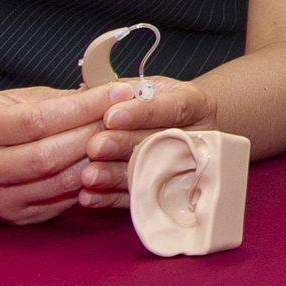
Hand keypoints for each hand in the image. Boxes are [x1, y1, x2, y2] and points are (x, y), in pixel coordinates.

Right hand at [0, 85, 111, 224]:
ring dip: (99, 159)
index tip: (118, 93)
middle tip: (129, 116)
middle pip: (49, 156)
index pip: (37, 121)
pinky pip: (63, 200)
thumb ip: (57, 100)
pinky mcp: (17, 218)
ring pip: (60, 182)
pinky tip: (110, 162)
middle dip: (95, 133)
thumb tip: (109, 94)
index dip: (83, 107)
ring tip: (124, 138)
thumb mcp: (12, 101)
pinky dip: (91, 180)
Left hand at [77, 78, 218, 208]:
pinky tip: (90, 195)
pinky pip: (138, 197)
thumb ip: (127, 91)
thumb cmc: (161, 103)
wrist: (187, 129)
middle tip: (95, 147)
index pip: (173, 108)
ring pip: (149, 173)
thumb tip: (91, 96)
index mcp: (197, 105)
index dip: (142, 113)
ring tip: (89, 175)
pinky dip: (111, 198)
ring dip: (115, 175)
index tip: (111, 116)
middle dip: (124, 145)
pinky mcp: (166, 193)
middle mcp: (196, 138)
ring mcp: (185, 168)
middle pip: (160, 143)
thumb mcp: (151, 87)